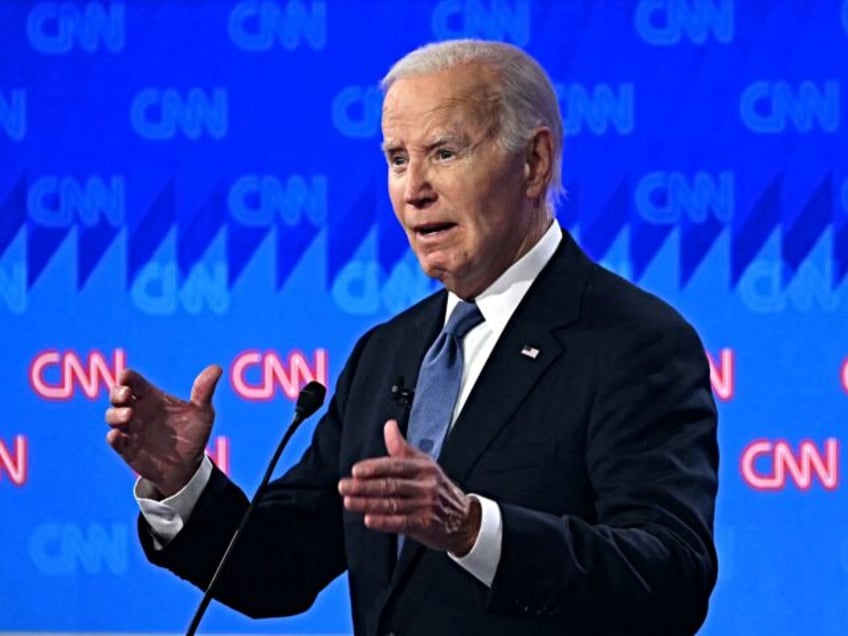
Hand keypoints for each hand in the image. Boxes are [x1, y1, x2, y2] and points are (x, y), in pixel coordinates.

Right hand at [105, 365, 222, 497]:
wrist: (190, 467)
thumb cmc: (194, 434)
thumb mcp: (202, 412)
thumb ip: (204, 391)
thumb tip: (217, 368)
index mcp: (152, 397)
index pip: (134, 381)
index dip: (127, 376)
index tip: (127, 376)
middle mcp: (138, 411)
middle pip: (118, 395)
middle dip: (117, 392)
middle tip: (126, 394)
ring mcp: (131, 430)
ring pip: (112, 417)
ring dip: (115, 414)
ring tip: (128, 415)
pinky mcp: (128, 449)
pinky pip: (115, 442)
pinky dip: (113, 438)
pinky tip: (117, 435)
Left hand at [338, 419, 480, 554]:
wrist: (465, 519)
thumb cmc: (439, 488)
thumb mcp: (424, 463)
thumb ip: (402, 447)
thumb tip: (389, 425)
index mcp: (423, 467)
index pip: (395, 466)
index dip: (374, 468)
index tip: (355, 471)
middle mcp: (425, 485)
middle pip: (390, 485)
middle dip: (364, 486)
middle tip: (343, 487)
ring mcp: (426, 505)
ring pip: (392, 504)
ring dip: (368, 504)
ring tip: (349, 502)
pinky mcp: (426, 525)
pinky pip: (401, 523)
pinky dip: (384, 522)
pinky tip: (369, 520)